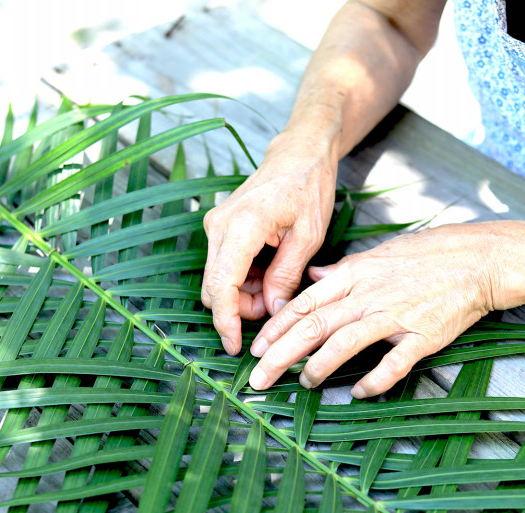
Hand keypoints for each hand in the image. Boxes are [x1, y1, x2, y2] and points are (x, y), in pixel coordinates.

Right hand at [201, 134, 336, 354]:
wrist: (299, 153)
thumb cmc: (309, 188)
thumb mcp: (308, 237)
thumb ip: (286, 276)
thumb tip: (271, 311)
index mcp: (241, 227)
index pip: (221, 287)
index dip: (226, 322)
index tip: (235, 346)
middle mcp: (219, 226)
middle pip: (215, 288)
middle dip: (241, 309)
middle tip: (276, 310)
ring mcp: (216, 225)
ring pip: (219, 280)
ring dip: (245, 295)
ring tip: (279, 287)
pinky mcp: (220, 227)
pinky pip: (225, 266)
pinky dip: (244, 280)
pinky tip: (271, 273)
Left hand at [246, 223, 502, 397]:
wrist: (480, 260)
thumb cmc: (431, 254)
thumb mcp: (380, 253)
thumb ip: (343, 270)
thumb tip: (314, 276)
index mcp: (356, 274)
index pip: (304, 303)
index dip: (276, 329)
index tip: (256, 349)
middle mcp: (369, 294)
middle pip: (314, 326)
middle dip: (280, 354)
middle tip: (258, 379)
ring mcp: (396, 315)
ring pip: (345, 342)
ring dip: (318, 366)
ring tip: (302, 384)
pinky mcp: (423, 335)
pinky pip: (393, 362)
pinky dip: (374, 380)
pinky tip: (358, 392)